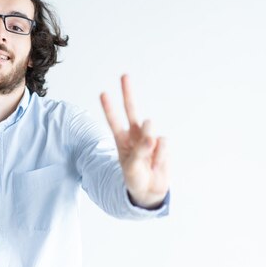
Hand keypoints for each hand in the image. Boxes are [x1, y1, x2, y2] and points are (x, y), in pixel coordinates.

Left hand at [100, 74, 168, 208]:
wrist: (150, 190)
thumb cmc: (135, 177)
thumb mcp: (132, 168)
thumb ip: (140, 151)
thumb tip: (152, 136)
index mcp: (122, 140)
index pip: (114, 121)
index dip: (109, 108)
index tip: (103, 93)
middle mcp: (135, 135)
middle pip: (131, 110)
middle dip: (128, 93)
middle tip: (124, 76)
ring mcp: (149, 138)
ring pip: (149, 130)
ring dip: (148, 144)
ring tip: (148, 159)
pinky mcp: (162, 144)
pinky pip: (163, 144)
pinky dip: (161, 156)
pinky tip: (156, 163)